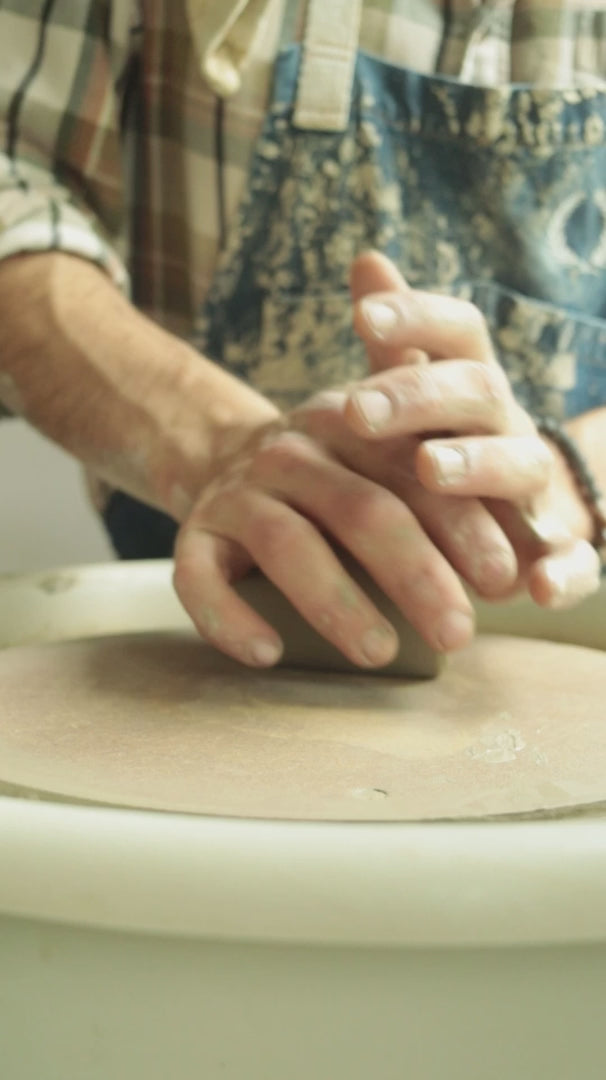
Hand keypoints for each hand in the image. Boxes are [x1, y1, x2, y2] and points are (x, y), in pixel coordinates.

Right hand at [173, 256, 528, 669]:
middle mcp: (293, 453)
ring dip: (335, 602)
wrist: (220, 456)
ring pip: (285, 543)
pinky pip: (199, 577)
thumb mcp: (382, 454)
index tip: (505, 581)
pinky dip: (230, 618)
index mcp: (353, 427)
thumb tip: (531, 562)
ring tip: (379, 652)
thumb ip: (447, 487)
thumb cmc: (331, 480)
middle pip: (360, 509)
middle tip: (457, 633)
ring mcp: (238, 493)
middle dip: (415, 574)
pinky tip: (268, 654)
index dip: (464, 526)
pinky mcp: (193, 535)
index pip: (416, 473)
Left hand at [344, 251, 601, 609]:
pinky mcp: (561, 548)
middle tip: (358, 410)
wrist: (532, 509)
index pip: (456, 334)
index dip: (416, 316)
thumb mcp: (423, 389)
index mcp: (474, 385)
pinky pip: (578, 560)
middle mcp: (508, 427)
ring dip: (478, 465)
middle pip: (478, 393)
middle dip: (420, 397)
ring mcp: (537, 486)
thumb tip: (366, 256)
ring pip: (521, 465)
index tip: (362, 315)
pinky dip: (565, 573)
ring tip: (428, 470)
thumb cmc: (456, 442)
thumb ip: (399, 339)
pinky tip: (539, 588)